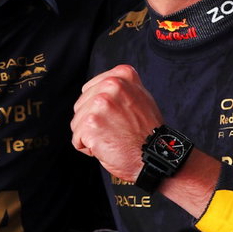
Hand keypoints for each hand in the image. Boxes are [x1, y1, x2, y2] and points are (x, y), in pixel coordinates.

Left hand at [72, 64, 164, 181]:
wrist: (155, 156)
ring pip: (77, 123)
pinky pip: (77, 139)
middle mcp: (111, 85)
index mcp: (122, 75)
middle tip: (116, 130)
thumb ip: (120, 89)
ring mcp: (100, 104)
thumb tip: (99, 89)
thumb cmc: (148, 132)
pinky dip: (89, 149)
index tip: (116, 117)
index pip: (90, 89)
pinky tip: (108, 147)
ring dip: (90, 136)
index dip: (99, 109)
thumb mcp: (140, 97)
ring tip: (113, 138)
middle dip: (93, 122)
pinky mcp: (91, 124)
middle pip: (81, 106)